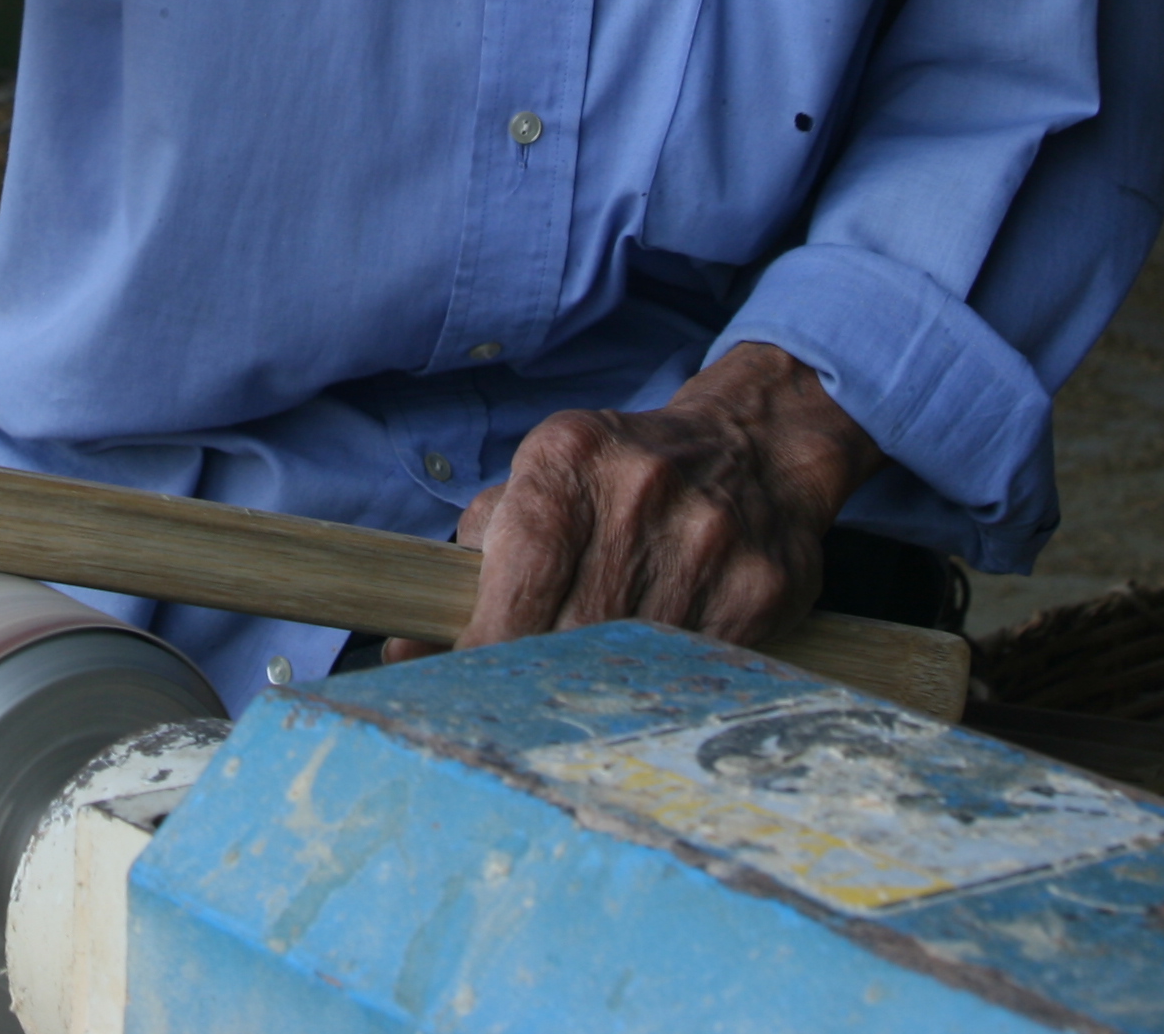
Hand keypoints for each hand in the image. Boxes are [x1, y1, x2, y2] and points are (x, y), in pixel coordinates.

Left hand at [406, 341, 878, 658]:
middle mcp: (640, 491)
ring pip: (630, 661)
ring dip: (596, 695)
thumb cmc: (617, 479)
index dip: (483, 651)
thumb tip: (406, 654)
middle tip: (511, 714)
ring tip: (578, 705)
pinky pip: (692, 669)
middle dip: (532, 682)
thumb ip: (471, 565)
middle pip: (569, 631)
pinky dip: (660, 690)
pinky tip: (647, 684)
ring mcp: (706, 540)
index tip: (461, 694)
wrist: (751, 448)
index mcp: (569, 457)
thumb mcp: (540, 484)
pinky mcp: (758, 589)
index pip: (515, 576)